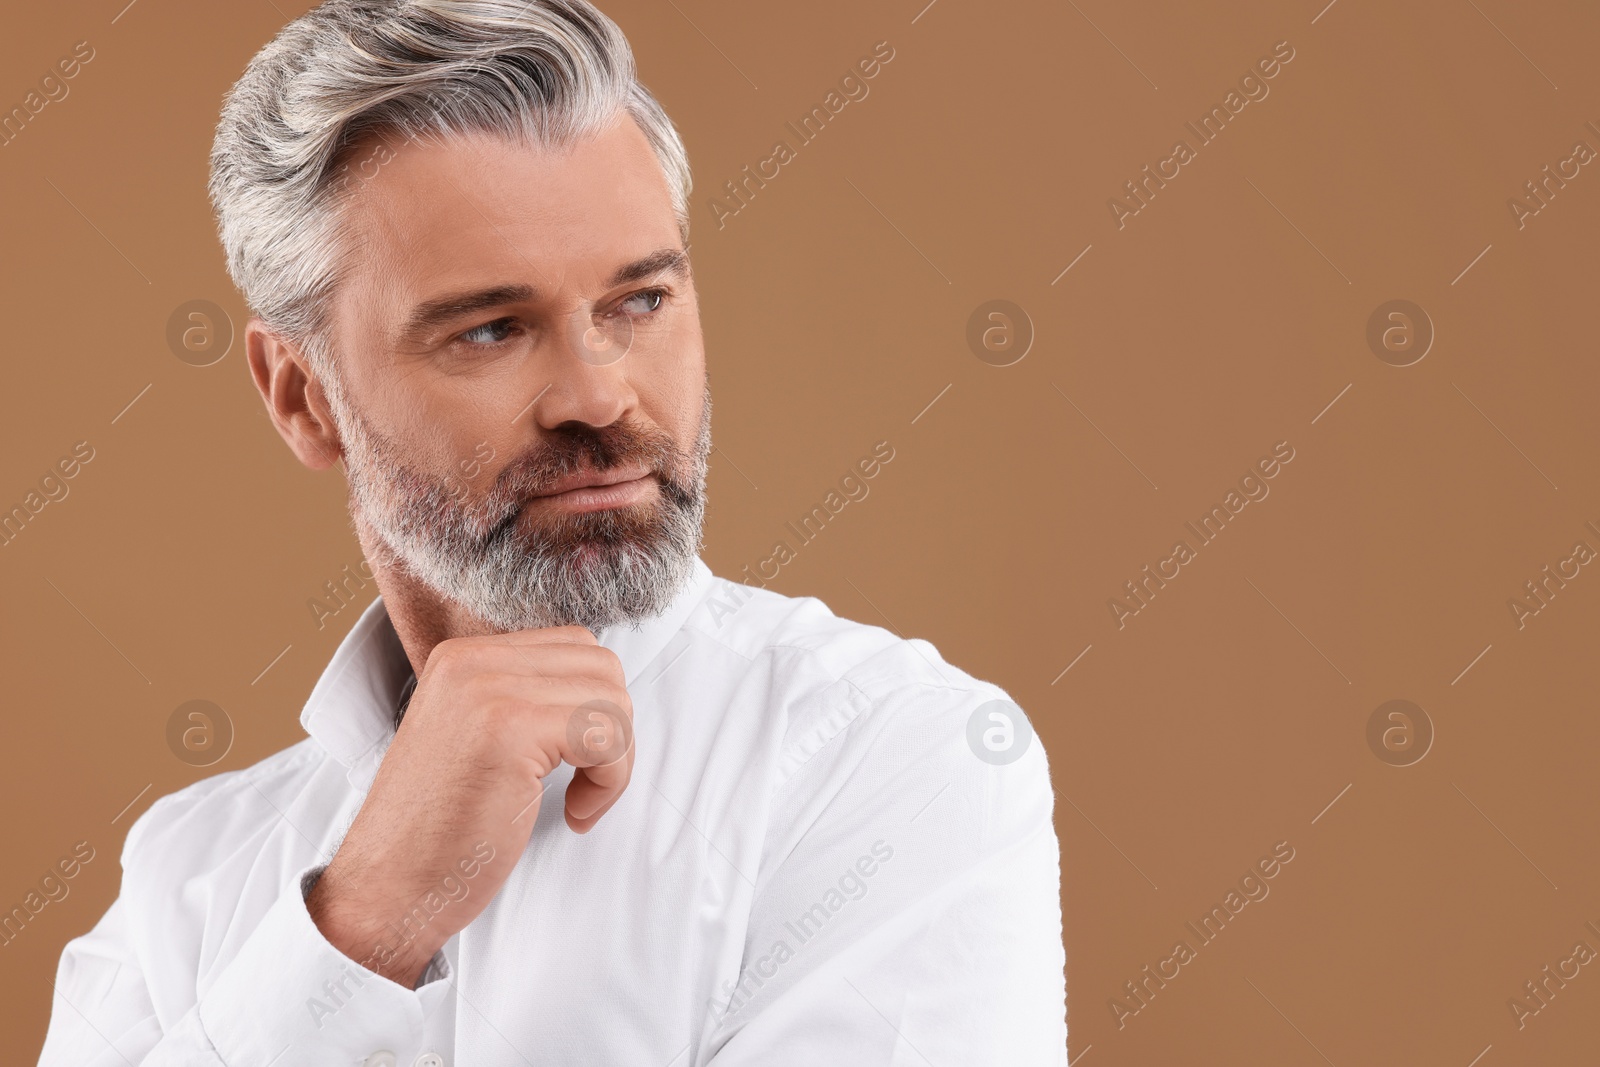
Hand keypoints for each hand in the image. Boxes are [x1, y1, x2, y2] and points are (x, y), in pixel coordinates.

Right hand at [306, 625, 633, 987]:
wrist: (387, 888)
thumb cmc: (440, 831)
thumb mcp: (479, 739)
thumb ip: (526, 701)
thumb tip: (605, 692)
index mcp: (465, 657)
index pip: (576, 647)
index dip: (596, 709)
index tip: (575, 763)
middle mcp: (473, 660)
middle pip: (603, 667)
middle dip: (615, 730)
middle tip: (586, 784)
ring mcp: (489, 690)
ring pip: (613, 699)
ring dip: (615, 760)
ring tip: (578, 802)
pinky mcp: (509, 729)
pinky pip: (608, 736)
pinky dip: (609, 782)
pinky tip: (575, 814)